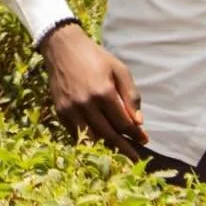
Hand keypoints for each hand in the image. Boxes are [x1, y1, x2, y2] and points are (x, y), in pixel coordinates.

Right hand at [41, 23, 146, 157]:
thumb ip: (130, 94)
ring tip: (118, 152)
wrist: (63, 47)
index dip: (135, 134)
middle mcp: (87, 104)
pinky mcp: (61, 112)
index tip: (144, 140)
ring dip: (106, 147)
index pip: (123, 122)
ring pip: (92, 139)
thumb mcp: (118, 68)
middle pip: (109, 135)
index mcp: (103, 92)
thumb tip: (139, 121)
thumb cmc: (94, 56)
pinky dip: (89, 140)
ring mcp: (72, 110)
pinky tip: (99, 141)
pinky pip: (77, 134)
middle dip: (124, 148)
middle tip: (135, 158)